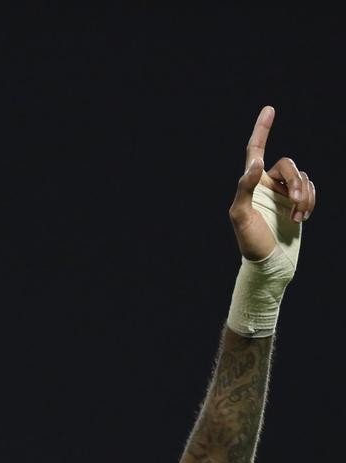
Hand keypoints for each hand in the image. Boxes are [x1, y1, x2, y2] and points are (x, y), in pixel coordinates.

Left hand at [230, 105, 315, 259]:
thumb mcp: (240, 215)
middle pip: (289, 165)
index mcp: (250, 184)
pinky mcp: (298, 203)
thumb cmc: (250, 242)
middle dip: (295, 181)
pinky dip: (310, 200)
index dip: (262, 130)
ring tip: (297, 216)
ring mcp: (283, 193)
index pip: (256, 150)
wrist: (270, 263)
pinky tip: (303, 217)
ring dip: (304, 194)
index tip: (269, 109)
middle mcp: (267, 185)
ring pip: (303, 177)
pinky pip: (311, 189)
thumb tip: (255, 163)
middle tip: (293, 202)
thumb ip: (245, 188)